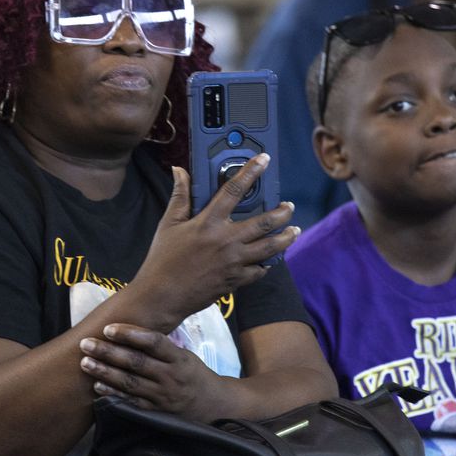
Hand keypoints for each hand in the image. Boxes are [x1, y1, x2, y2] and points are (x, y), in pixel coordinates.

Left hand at [78, 323, 229, 419]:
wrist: (213, 406)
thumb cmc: (193, 375)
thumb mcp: (185, 356)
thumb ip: (161, 347)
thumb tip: (129, 331)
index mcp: (179, 358)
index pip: (153, 342)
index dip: (130, 334)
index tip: (108, 329)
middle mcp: (171, 377)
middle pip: (136, 362)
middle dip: (108, 352)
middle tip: (86, 343)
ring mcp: (162, 397)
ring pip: (130, 383)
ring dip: (105, 372)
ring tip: (85, 362)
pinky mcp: (156, 413)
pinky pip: (131, 402)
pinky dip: (113, 394)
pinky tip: (97, 386)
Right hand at [129, 154, 298, 325]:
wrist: (162, 296)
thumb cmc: (163, 259)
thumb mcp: (169, 223)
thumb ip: (180, 195)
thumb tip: (179, 171)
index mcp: (208, 222)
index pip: (234, 190)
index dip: (251, 172)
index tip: (264, 160)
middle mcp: (226, 240)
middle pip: (264, 222)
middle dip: (282, 213)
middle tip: (289, 207)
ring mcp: (234, 262)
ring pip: (270, 248)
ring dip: (285, 238)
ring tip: (294, 231)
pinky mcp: (235, 280)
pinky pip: (259, 271)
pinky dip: (267, 264)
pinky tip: (270, 259)